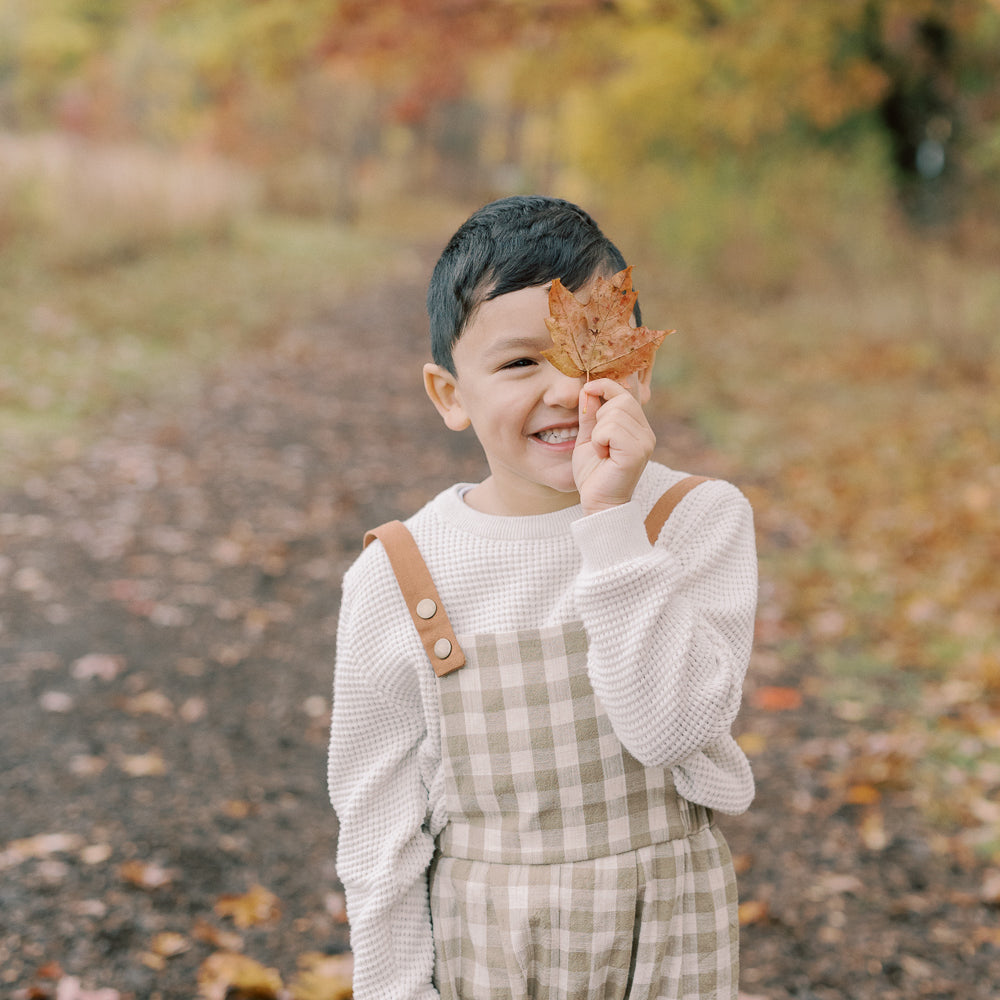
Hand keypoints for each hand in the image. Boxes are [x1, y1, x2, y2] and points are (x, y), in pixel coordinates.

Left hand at [572, 375, 654, 515]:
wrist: (598, 502)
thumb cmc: (594, 473)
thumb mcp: (589, 438)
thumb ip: (590, 415)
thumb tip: (587, 388)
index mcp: (637, 427)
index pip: (626, 393)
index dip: (605, 385)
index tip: (587, 389)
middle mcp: (646, 433)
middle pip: (621, 399)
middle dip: (600, 414)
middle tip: (598, 439)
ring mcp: (644, 442)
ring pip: (615, 413)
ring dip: (597, 431)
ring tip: (601, 450)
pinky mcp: (637, 452)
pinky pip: (611, 429)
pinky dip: (599, 439)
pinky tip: (603, 455)